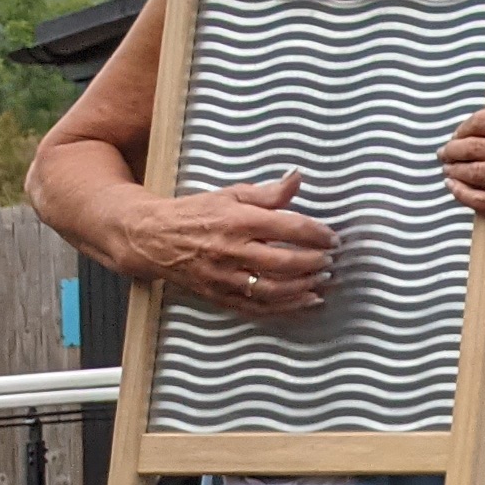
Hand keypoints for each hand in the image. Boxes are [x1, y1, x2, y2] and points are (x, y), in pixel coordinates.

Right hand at [124, 173, 338, 318]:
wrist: (151, 238)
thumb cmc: (195, 213)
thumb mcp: (231, 194)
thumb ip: (269, 192)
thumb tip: (298, 176)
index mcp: (238, 221)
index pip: (288, 228)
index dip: (317, 234)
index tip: (334, 238)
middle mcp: (232, 250)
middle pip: (284, 261)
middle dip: (314, 262)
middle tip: (331, 260)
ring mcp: (224, 277)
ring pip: (273, 289)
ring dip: (304, 287)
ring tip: (323, 280)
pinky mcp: (218, 295)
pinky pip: (257, 307)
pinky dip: (285, 308)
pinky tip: (306, 301)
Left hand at [441, 108, 484, 231]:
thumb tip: (480, 113)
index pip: (484, 121)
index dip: (462, 128)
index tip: (456, 135)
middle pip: (474, 147)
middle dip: (452, 151)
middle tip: (445, 154)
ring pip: (475, 172)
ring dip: (454, 171)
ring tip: (449, 170)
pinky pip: (481, 199)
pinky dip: (461, 193)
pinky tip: (454, 187)